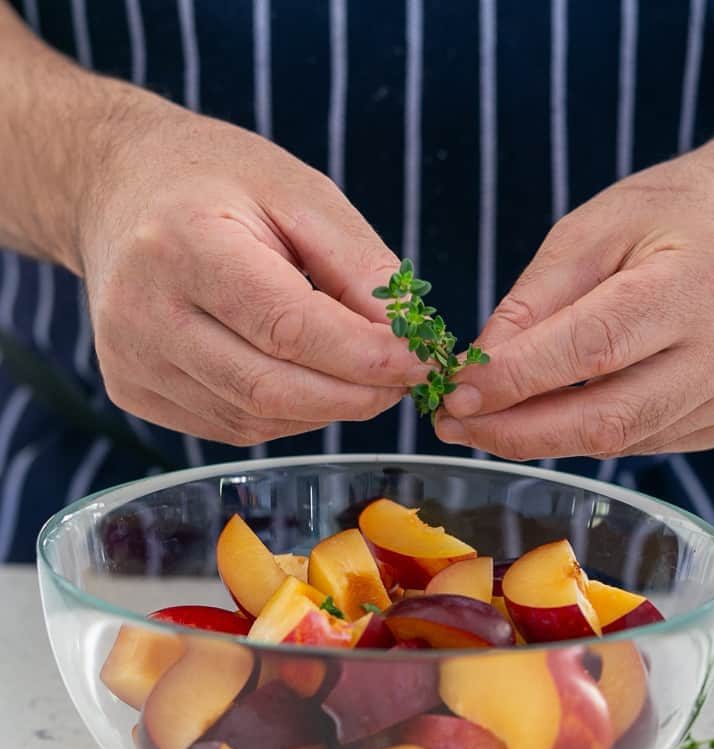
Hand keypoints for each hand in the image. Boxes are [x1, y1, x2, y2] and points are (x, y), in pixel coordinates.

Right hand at [76, 91, 423, 444]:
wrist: (119, 190)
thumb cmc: (216, 180)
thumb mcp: (300, 192)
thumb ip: (359, 267)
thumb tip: (406, 339)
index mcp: (183, 243)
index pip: (287, 327)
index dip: (363, 357)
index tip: (418, 362)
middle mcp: (144, 310)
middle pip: (269, 388)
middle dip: (353, 396)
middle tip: (399, 382)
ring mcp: (131, 359)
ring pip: (253, 419)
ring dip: (322, 409)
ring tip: (355, 376)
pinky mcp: (132, 390)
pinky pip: (229, 426)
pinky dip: (283, 416)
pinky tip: (301, 381)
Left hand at [437, 117, 713, 460]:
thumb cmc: (675, 214)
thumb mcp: (593, 229)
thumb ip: (533, 301)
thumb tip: (477, 371)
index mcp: (698, 282)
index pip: (592, 348)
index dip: (516, 380)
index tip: (455, 395)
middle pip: (607, 418)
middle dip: (518, 431)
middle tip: (456, 426)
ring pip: (618, 440)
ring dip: (544, 436)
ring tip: (493, 417)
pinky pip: (640, 443)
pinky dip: (588, 432)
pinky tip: (559, 409)